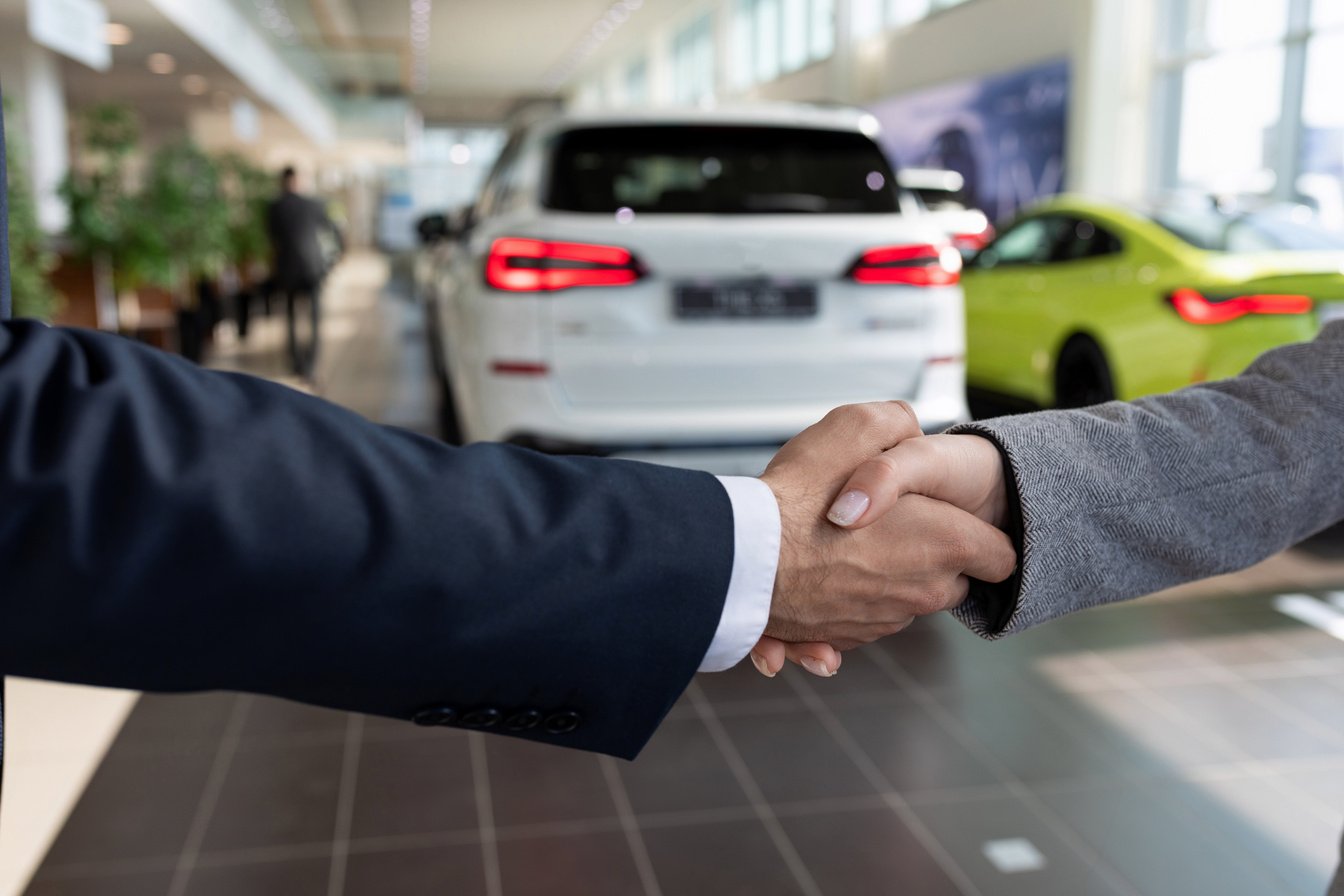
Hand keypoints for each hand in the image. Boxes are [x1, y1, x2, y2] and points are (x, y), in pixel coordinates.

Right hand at [757, 406, 1016, 672]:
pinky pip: (861, 617)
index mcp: (945, 544)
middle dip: (930, 553)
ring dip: (885, 574)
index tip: (952, 518)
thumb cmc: (794, 499)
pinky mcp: (846, 637)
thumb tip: (907, 426)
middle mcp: (923, 591)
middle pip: (953, 579)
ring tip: (842, 542)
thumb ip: (894, 422)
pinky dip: (847, 598)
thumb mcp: (852, 427)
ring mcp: (884, 620)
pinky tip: (817, 570)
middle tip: (889, 523)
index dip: (981, 532)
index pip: (1003, 555)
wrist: (738, 563)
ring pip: (904, 596)